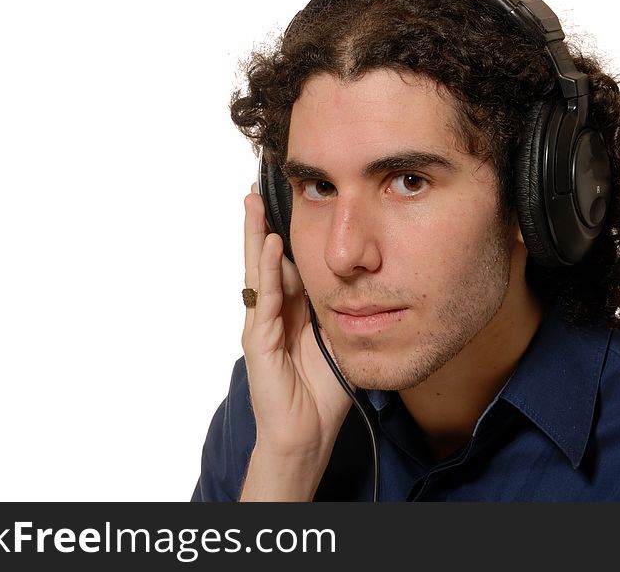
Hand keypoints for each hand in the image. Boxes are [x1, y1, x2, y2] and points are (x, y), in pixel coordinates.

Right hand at [240, 182, 351, 498]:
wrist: (308, 432)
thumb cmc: (323, 389)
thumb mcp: (339, 337)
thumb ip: (342, 309)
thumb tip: (366, 279)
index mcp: (291, 309)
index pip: (285, 262)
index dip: (283, 230)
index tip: (284, 198)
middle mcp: (272, 311)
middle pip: (265, 258)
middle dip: (261, 222)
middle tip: (257, 186)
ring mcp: (262, 325)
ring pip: (258, 271)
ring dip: (257, 236)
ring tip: (254, 202)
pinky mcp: (259, 342)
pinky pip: (266, 300)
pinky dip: (269, 273)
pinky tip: (272, 246)